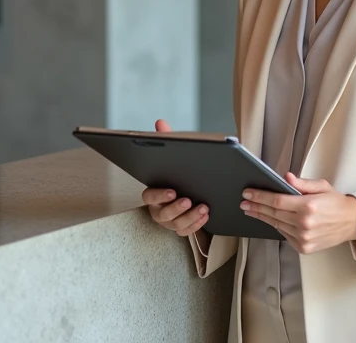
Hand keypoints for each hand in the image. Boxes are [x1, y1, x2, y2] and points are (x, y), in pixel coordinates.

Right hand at [140, 119, 209, 236]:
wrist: (183, 189)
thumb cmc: (174, 174)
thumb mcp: (170, 157)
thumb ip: (165, 140)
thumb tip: (160, 123)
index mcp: (152, 194)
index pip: (149, 196)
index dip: (159, 195)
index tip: (172, 191)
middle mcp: (158, 210)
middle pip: (163, 214)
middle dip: (176, 208)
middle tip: (188, 199)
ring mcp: (169, 221)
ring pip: (176, 225)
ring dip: (190, 217)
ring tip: (203, 207)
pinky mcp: (180, 227)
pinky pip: (186, 231)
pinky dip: (196, 224)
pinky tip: (206, 215)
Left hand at [241, 173, 355, 254]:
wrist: (351, 223)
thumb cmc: (336, 203)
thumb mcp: (322, 186)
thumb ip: (302, 183)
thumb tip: (286, 178)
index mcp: (308, 206)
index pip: (277, 201)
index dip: (260, 196)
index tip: (248, 193)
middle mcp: (304, 224)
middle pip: (273, 213)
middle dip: (256, 206)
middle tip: (244, 202)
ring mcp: (304, 238)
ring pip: (276, 225)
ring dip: (262, 217)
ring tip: (251, 210)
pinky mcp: (304, 247)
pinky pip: (284, 235)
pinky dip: (276, 226)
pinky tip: (269, 219)